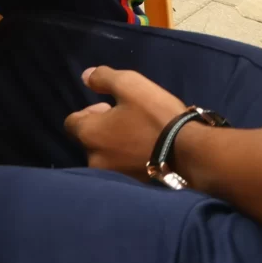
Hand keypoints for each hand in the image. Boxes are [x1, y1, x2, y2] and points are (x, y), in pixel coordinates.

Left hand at [64, 66, 189, 181]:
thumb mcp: (129, 84)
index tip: (107, 106)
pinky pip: (122, 167)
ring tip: (137, 134)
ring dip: (115, 144)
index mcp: (89, 135)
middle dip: (102, 128)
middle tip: (125, 119)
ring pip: (105, 156)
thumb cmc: (155, 115)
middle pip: (88, 140)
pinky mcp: (132, 185)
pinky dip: (128, 158)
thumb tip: (85, 77)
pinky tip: (146, 149)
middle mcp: (94, 160)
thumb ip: (103, 78)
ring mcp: (113, 176)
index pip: (71, 123)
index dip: (88, 111)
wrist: (190, 152)